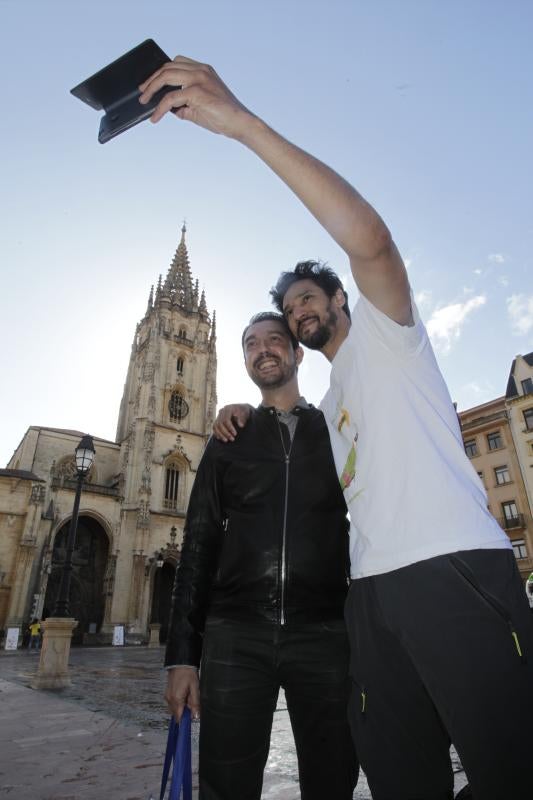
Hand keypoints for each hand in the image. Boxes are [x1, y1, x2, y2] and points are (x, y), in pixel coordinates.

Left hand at [138, 55, 253, 137]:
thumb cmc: (223, 117)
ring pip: (166, 77)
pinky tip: (156, 117)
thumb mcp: (198, 108)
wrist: (239, 124)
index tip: (149, 83)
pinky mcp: (197, 91)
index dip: (159, 72)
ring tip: (144, 101)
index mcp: (202, 70)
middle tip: (142, 92)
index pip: (175, 63)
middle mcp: (200, 70)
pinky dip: (160, 108)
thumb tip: (167, 109)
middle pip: (167, 67)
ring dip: (151, 89)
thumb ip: (183, 105)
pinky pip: (171, 98)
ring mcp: (199, 78)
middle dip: (151, 80)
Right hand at [164, 666, 199, 721]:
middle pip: (177, 714)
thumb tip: (196, 716)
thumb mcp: (195, 688)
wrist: (181, 663)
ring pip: (174, 709)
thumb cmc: (188, 673)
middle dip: (184, 712)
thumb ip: (195, 703)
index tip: (191, 719)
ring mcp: (167, 696)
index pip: (179, 717)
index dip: (185, 720)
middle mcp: (170, 699)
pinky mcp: (167, 693)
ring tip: (188, 696)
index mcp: (176, 699)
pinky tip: (184, 694)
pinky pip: (173, 703)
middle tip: (192, 703)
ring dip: (181, 707)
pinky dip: (178, 702)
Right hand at [213, 403, 251, 441]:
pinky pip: (214, 427)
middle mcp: (221, 412)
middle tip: (232, 439)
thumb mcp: (245, 412)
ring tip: (226, 440)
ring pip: (216, 426)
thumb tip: (241, 425)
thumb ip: (242, 419)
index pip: (226, 420)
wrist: (241, 408)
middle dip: (225, 433)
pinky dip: (216, 433)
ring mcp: (219, 416)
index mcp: (228, 409)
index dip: (230, 428)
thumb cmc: (243, 411)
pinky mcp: (217, 420)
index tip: (235, 434)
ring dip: (220, 434)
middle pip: (220, 424)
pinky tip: (220, 438)